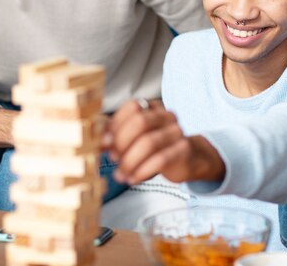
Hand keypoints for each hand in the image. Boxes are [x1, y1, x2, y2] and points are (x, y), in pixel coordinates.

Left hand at [103, 99, 224, 184]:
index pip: (132, 107)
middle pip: (140, 122)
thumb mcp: (137, 138)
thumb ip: (118, 135)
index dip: (115, 124)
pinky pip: (160, 160)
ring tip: (121, 174)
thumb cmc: (156, 147)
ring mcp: (177, 132)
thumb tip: (97, 141)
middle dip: (121, 143)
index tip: (104, 143)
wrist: (189, 158)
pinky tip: (133, 179)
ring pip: (148, 143)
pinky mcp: (183, 150)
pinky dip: (141, 171)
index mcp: (152, 108)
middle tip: (112, 158)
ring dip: (129, 162)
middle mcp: (166, 116)